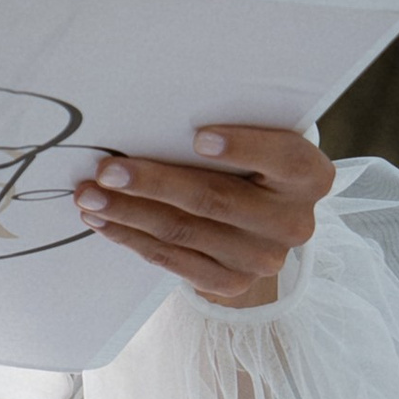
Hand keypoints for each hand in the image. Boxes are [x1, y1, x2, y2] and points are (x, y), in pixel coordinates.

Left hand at [73, 124, 331, 308]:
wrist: (263, 219)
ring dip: (128, 213)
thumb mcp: (255, 138)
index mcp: (309, 176)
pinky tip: (104, 221)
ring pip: (184, 232)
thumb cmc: (250, 162)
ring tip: (89, 195)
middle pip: (215, 199)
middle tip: (106, 170)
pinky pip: (172, 260)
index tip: (197, 137)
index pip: (281, 156)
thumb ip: (226, 128)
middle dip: (153, 183)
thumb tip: (153, 116)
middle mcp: (293, 222)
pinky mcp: (232, 283)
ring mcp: (263, 259)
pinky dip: (132, 238)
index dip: (242, 147)